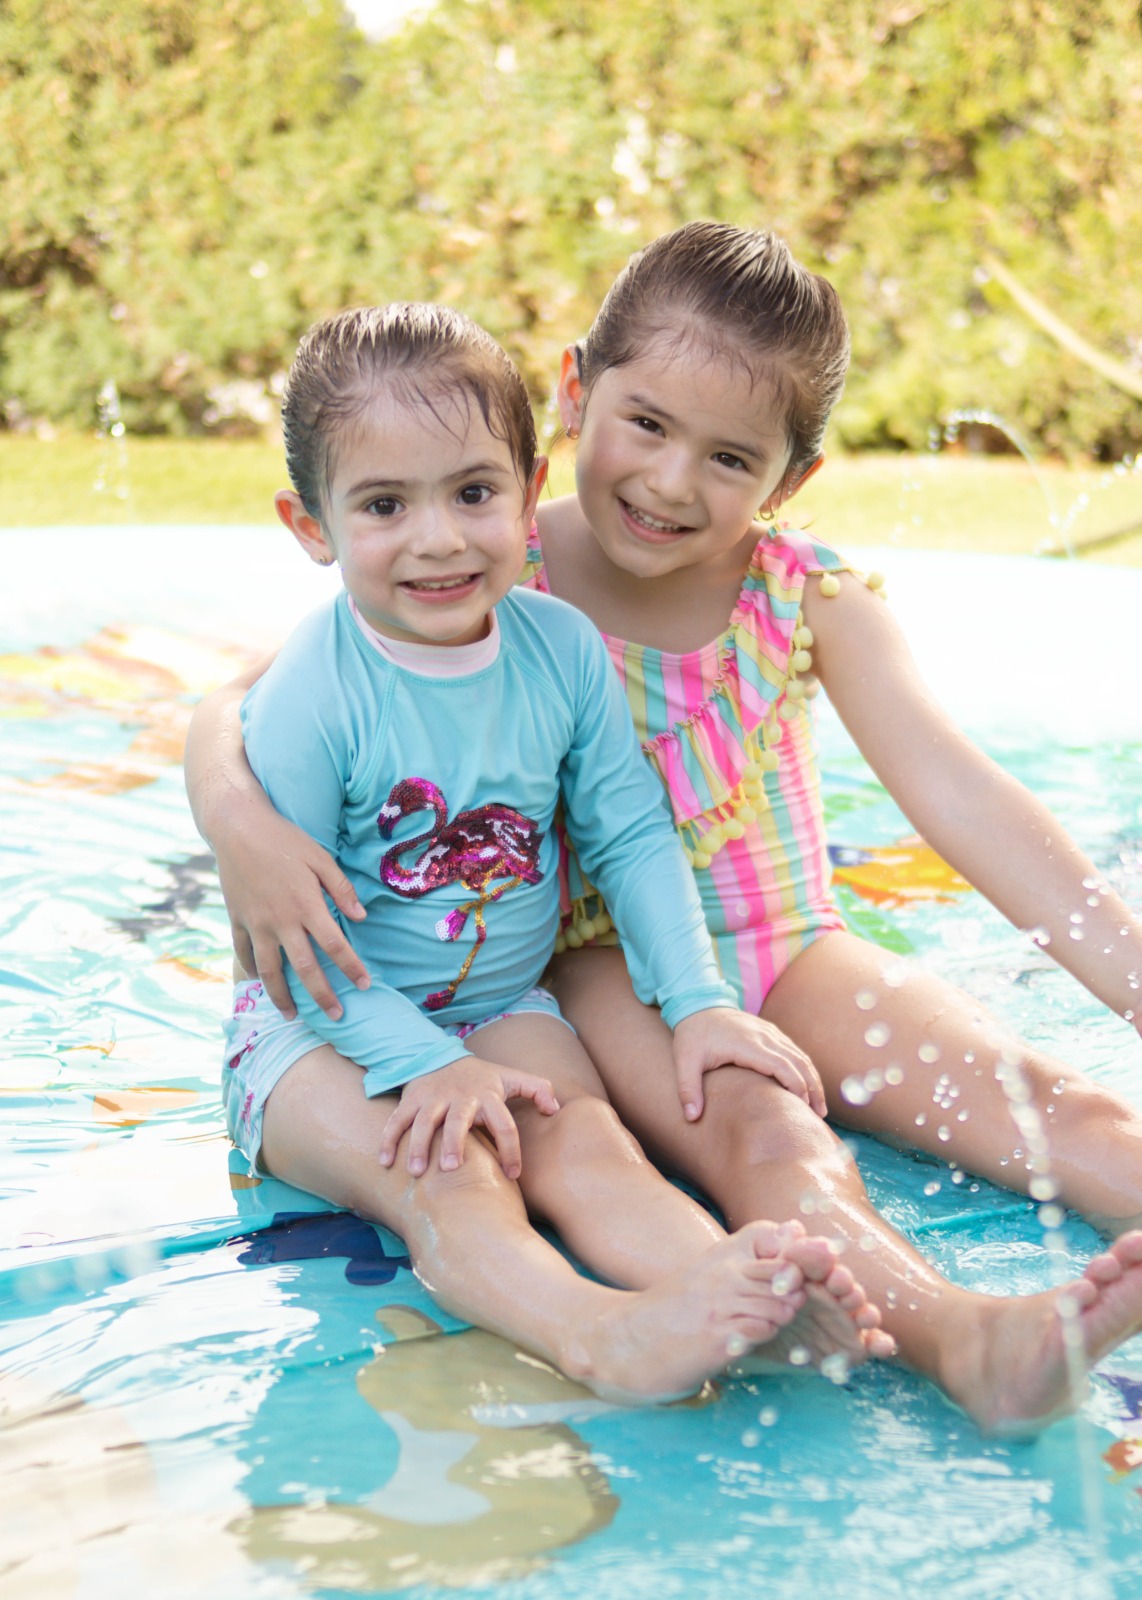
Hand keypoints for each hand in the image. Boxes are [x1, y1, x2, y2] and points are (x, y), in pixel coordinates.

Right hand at [214, 809, 369, 1018]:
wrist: (238, 828)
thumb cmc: (285, 840)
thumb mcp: (320, 858)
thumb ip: (341, 889)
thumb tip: (361, 917)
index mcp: (307, 906)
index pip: (335, 946)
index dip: (352, 968)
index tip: (365, 985)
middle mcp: (281, 922)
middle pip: (305, 969)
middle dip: (322, 996)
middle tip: (336, 1017)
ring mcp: (256, 924)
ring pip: (270, 971)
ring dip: (282, 997)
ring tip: (292, 1016)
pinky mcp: (237, 920)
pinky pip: (243, 953)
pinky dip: (251, 971)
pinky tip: (259, 983)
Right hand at [377, 1057, 560, 1179]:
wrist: (442, 1055)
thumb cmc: (483, 1078)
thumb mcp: (511, 1078)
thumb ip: (538, 1090)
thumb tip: (555, 1109)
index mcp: (489, 1096)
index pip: (505, 1123)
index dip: (511, 1149)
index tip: (512, 1175)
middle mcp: (460, 1097)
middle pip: (458, 1120)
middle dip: (453, 1142)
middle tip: (450, 1167)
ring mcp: (433, 1098)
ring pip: (423, 1121)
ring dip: (417, 1145)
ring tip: (415, 1172)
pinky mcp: (412, 1099)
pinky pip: (397, 1119)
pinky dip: (388, 1139)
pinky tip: (384, 1163)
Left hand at [672, 1008, 826, 1121]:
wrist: (697, 1005)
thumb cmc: (692, 1035)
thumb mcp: (684, 1061)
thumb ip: (687, 1089)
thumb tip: (691, 1117)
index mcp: (748, 1044)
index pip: (781, 1065)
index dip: (796, 1086)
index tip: (803, 1108)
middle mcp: (764, 1036)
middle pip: (799, 1062)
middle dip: (812, 1088)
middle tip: (819, 1115)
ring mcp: (769, 1032)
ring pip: (801, 1056)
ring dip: (813, 1080)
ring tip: (819, 1107)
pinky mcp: (770, 1032)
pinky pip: (794, 1050)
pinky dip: (805, 1069)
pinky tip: (808, 1086)